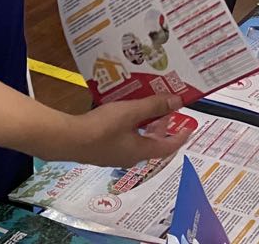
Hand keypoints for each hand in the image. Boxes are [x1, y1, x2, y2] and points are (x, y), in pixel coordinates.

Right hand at [72, 94, 187, 167]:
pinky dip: (131, 128)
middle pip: (153, 144)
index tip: (190, 128)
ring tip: (147, 109)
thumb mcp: (131, 112)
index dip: (181, 137)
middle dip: (162, 128)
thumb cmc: (102, 127)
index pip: (168, 147)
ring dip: (146, 126)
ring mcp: (114, 155)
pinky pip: (124, 139)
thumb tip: (177, 102)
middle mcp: (130, 157)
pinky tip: (124, 115)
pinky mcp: (102, 151)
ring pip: (138, 141)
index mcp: (141, 151)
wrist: (68, 140)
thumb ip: (154, 106)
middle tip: (167, 112)